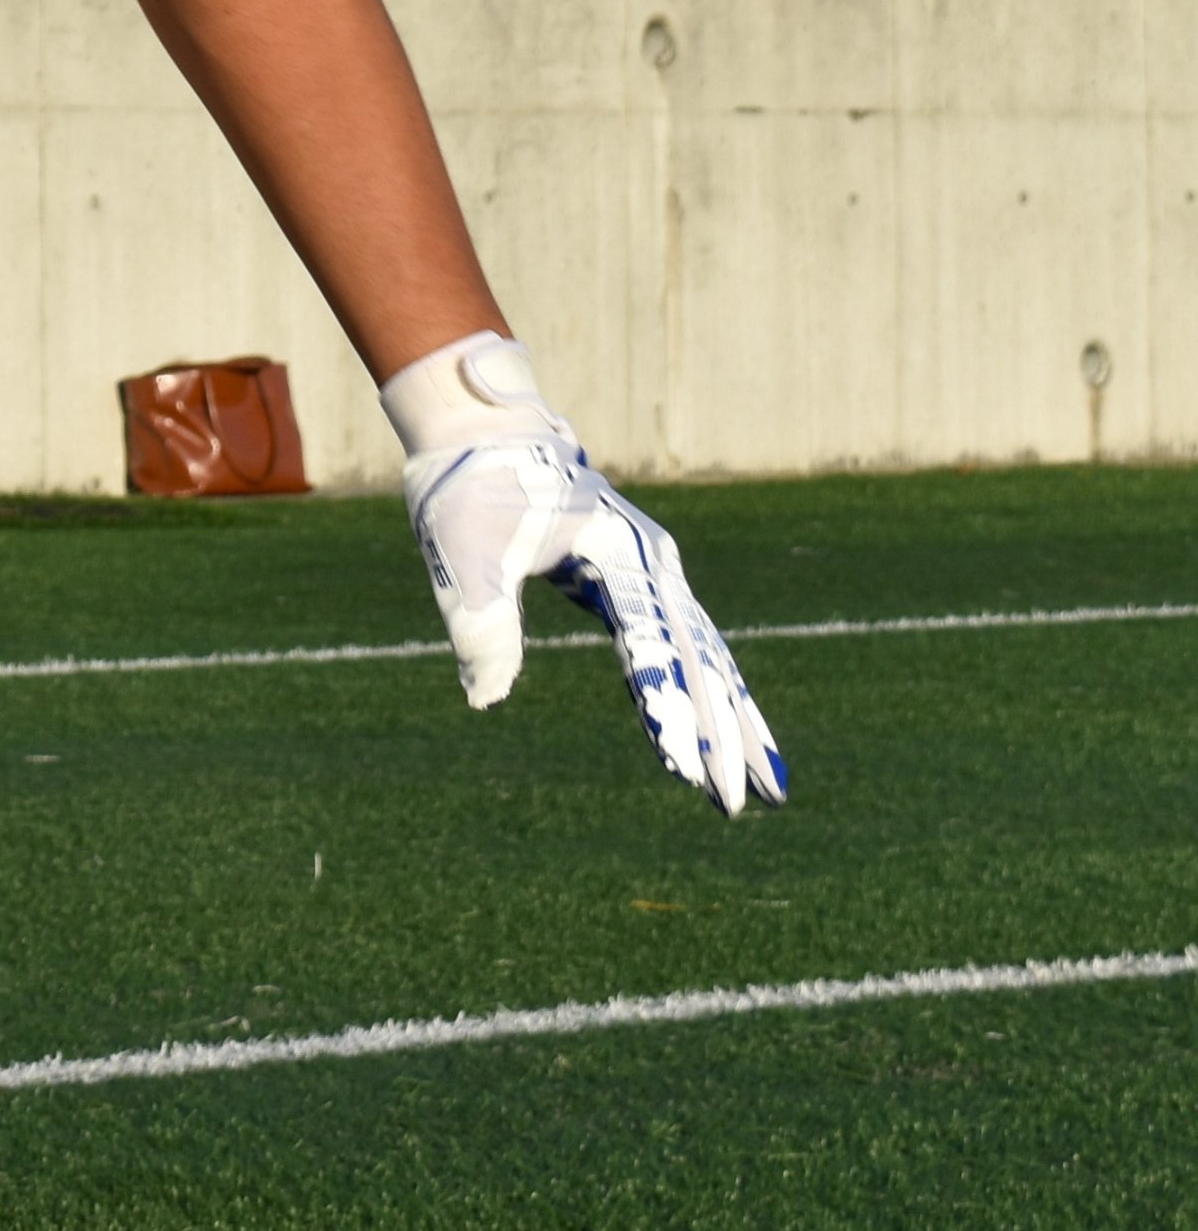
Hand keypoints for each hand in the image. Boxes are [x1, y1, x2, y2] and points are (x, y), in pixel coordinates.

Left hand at [387, 335, 786, 816]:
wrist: (484, 425)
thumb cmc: (470, 485)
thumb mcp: (463, 549)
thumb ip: (481, 621)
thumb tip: (485, 699)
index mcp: (618, 552)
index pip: (650, 645)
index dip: (665, 708)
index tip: (680, 767)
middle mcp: (651, 563)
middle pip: (699, 659)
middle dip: (722, 734)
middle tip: (738, 805)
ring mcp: (653, 571)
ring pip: (707, 656)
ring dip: (734, 720)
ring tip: (767, 789)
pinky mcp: (640, 580)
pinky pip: (685, 645)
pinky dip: (707, 691)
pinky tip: (722, 736)